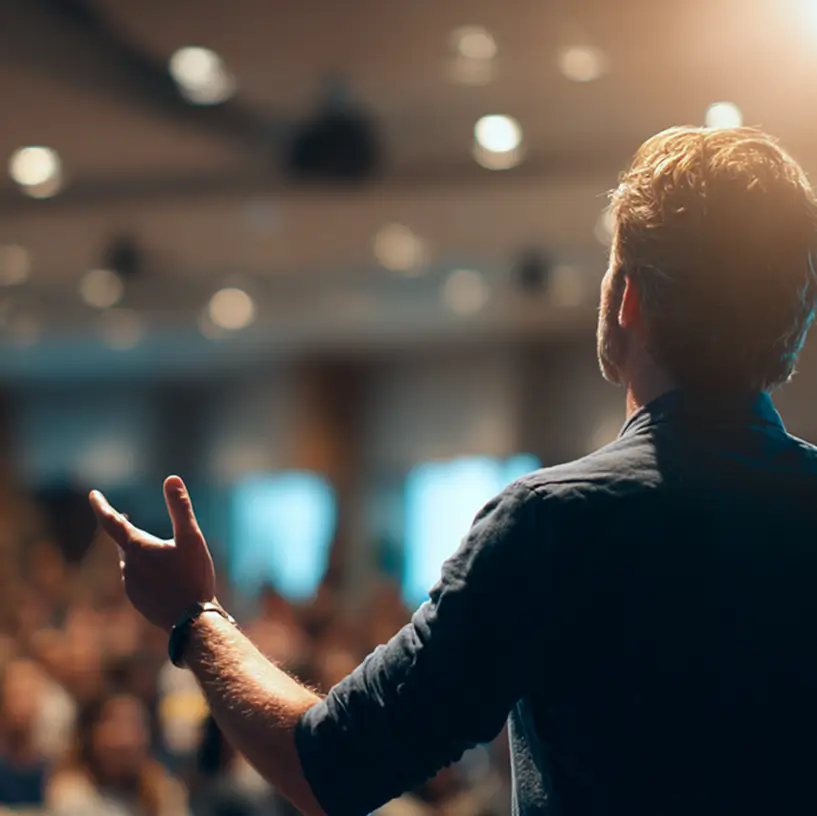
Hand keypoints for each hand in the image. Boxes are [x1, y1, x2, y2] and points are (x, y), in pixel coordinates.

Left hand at [89, 475, 216, 632]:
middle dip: (122, 529)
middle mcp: (128, 567)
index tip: (93, 495)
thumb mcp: (192, 537)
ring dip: (137, 552)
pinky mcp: (138, 601)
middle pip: (122, 543)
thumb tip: (171, 479)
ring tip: (150, 547)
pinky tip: (161, 575)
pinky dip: (145, 570)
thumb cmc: (192, 576)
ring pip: (130, 562)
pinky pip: (137, 579)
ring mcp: (131, 586)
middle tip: (122, 516)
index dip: (101, 506)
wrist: (191, 621)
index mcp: (137, 548)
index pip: (111, 522)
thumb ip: (181, 507)